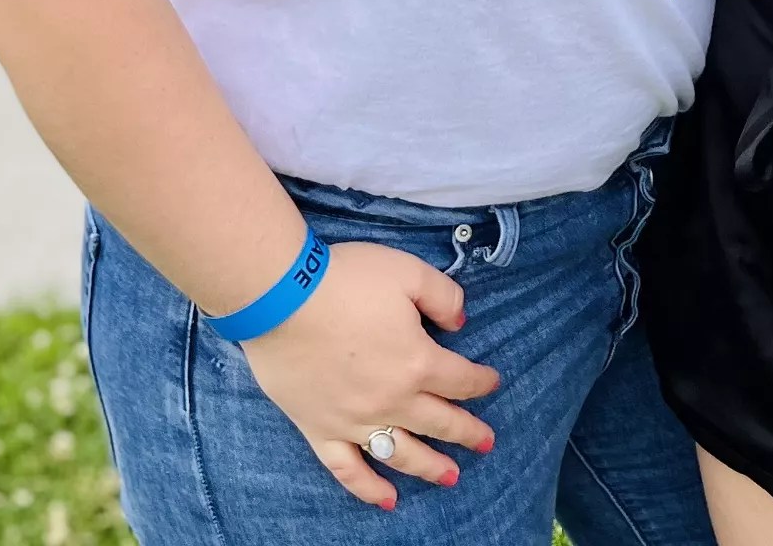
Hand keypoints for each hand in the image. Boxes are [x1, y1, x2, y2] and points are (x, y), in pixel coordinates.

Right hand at [235, 241, 501, 508]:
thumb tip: (460, 321)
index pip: (461, 380)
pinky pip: (348, 470)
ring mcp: (355, 420)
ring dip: (430, 467)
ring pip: (402, 453)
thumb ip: (443, 296)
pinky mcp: (320, 429)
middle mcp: (392, 400)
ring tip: (451, 477)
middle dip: (468, 432)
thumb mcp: (409, 272)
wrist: (281, 297)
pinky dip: (368, 489)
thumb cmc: (346, 280)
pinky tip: (387, 501)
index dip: (481, 382)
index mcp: (419, 362)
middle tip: (486, 442)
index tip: (491, 383)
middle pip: (440, 422)